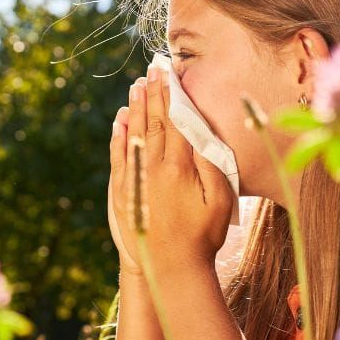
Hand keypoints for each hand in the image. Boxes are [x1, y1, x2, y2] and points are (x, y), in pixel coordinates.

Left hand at [109, 63, 234, 273]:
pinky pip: (118, 155)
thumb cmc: (203, 237)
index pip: (175, 120)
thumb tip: (200, 133)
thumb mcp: (220, 202)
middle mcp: (153, 167)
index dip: (173, 95)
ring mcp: (135, 178)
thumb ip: (211, 165)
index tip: (170, 73)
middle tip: (152, 69)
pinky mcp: (123, 191)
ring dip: (136, 107)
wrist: (170, 269)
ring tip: (136, 85)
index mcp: (179, 167)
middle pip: (153, 121)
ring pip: (134, 134)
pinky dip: (118, 135)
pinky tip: (120, 119)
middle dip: (153, 93)